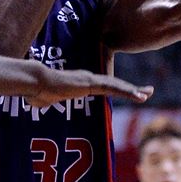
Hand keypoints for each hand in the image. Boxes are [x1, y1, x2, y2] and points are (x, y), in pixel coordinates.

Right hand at [22, 61, 152, 105]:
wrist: (34, 82)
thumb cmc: (35, 91)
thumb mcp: (41, 99)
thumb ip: (42, 100)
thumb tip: (32, 102)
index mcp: (79, 83)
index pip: (102, 86)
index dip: (116, 89)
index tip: (128, 92)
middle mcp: (87, 79)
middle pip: (114, 84)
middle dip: (131, 89)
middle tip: (147, 91)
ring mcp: (90, 80)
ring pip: (116, 86)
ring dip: (133, 91)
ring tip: (148, 94)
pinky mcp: (91, 84)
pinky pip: (113, 88)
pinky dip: (128, 92)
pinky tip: (140, 96)